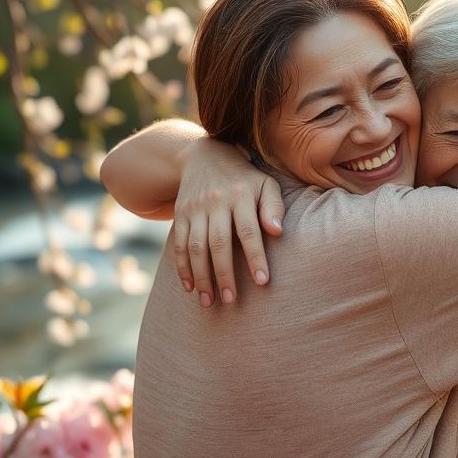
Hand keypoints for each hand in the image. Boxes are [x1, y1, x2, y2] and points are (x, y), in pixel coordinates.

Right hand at [173, 139, 284, 305]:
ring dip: (202, 276)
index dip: (255, 257)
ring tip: (210, 302)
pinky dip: (182, 267)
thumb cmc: (245, 177)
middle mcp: (216, 202)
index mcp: (241, 195)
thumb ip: (274, 207)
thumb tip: (278, 233)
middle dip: (224, 274)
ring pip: (196, 247)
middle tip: (232, 300)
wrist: (203, 156)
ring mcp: (195, 209)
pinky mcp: (180, 214)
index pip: (249, 231)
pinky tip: (190, 287)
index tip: (262, 282)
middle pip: (219, 243)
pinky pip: (179, 244)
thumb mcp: (265, 183)